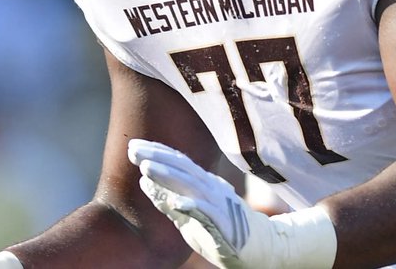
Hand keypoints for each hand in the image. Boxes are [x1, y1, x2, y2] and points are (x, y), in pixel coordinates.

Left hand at [127, 138, 335, 268]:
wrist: (262, 250)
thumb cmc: (222, 232)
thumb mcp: (189, 215)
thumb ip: (167, 200)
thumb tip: (143, 182)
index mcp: (203, 184)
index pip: (177, 162)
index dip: (156, 151)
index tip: (133, 145)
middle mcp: (211, 188)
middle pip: (182, 167)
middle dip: (156, 156)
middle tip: (133, 150)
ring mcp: (219, 204)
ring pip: (191, 185)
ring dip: (168, 176)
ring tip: (146, 168)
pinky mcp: (225, 223)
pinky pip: (207, 213)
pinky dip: (192, 206)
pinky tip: (175, 203)